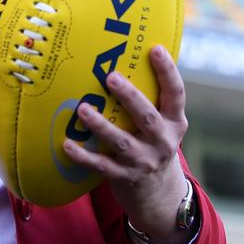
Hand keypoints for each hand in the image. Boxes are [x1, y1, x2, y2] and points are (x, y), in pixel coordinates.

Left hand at [63, 45, 191, 243]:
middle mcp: (163, 141)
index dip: (167, 70)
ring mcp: (144, 161)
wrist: (159, 194)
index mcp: (174, 122)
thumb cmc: (153, 144)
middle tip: (110, 77)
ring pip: (122, 142)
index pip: (175, 93)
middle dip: (130, 96)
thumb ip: (151, 100)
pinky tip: (67, 144)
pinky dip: (83, 156)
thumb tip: (123, 57)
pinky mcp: (125, 177)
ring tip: (83, 108)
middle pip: (147, 116)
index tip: (155, 48)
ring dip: (101, 126)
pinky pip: (101, 165)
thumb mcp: (163, 124)